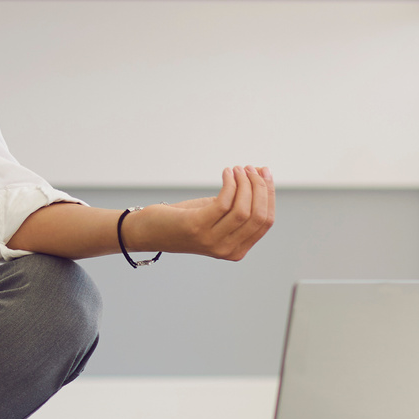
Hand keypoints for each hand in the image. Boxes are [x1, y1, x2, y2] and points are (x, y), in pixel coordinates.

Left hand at [131, 166, 274, 261]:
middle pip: (259, 215)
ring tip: (237, 169)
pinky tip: (226, 172)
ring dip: (244, 183)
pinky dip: (230, 184)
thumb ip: (238, 204)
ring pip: (243, 209)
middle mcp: (228, 249)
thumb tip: (261, 175)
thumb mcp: (217, 215)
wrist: (150, 231)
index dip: (269, 194)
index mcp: (238, 250)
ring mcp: (213, 241)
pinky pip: (224, 203)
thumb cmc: (185, 220)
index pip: (266, 221)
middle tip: (251, 168)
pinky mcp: (197, 227)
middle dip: (259, 187)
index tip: (264, 173)